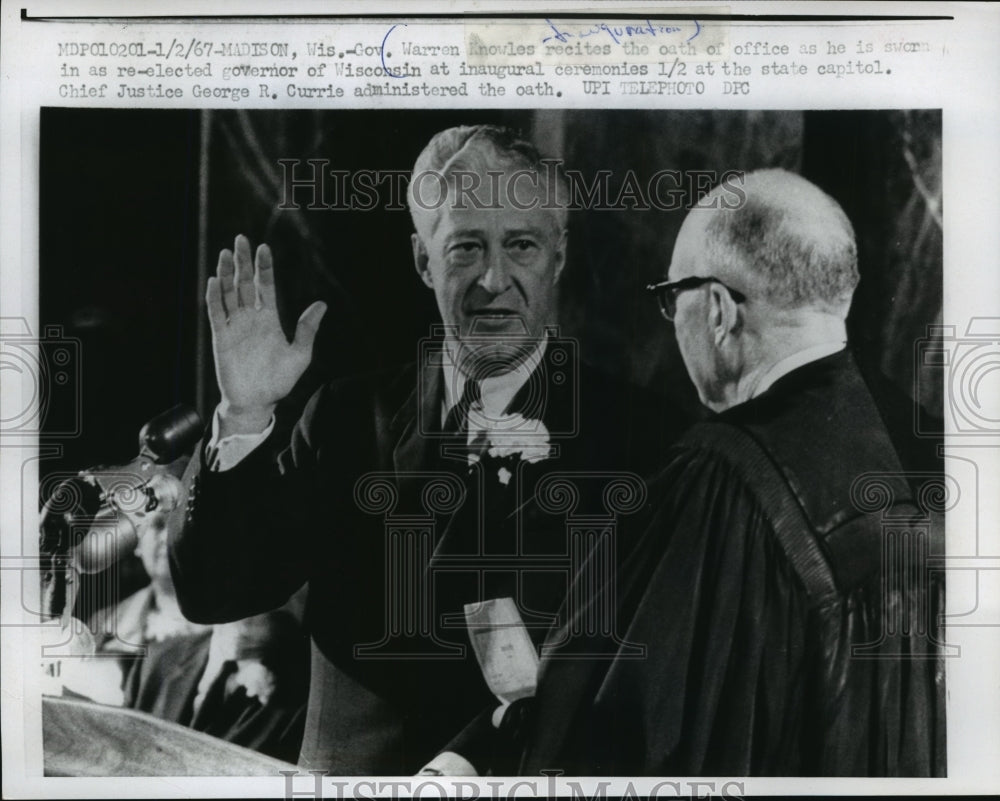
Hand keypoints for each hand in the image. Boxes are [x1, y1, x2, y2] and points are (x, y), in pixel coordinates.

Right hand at [206, 235, 326, 435]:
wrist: (257, 402)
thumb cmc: (279, 381)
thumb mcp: (300, 354)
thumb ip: (307, 329)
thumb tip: (322, 304)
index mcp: (269, 319)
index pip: (266, 286)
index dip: (264, 267)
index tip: (264, 248)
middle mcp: (250, 318)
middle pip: (245, 283)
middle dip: (243, 262)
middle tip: (241, 239)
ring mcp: (234, 326)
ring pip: (229, 293)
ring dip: (227, 273)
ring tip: (227, 253)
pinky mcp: (221, 337)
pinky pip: (216, 313)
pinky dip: (215, 297)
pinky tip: (215, 280)